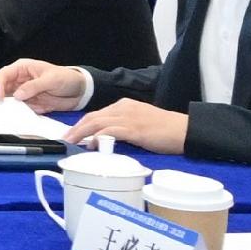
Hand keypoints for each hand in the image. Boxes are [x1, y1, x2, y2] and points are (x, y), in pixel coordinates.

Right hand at [0, 60, 88, 111]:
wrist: (80, 91)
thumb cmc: (66, 78)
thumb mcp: (51, 80)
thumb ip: (33, 86)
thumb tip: (17, 95)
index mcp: (22, 68)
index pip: (3, 75)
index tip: (1, 98)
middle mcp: (20, 80)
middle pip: (2, 87)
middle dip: (2, 97)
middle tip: (6, 107)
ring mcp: (23, 92)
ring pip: (9, 99)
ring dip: (11, 106)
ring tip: (16, 112)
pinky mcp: (29, 102)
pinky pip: (19, 108)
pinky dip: (20, 112)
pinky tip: (25, 114)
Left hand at [64, 99, 188, 156]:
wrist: (185, 130)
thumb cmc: (165, 130)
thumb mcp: (140, 123)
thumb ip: (123, 127)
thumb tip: (105, 140)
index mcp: (124, 105)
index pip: (97, 114)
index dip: (82, 124)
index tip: (72, 134)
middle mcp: (123, 108)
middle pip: (92, 117)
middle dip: (76, 128)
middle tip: (65, 139)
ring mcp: (128, 118)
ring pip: (97, 123)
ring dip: (81, 133)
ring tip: (71, 142)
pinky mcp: (134, 129)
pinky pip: (110, 131)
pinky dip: (98, 137)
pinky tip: (91, 145)